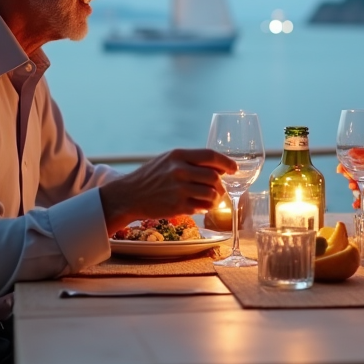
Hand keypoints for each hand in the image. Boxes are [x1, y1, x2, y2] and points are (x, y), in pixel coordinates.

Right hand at [99, 148, 232, 231]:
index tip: (234, 169)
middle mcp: (179, 170)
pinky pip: (202, 207)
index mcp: (178, 155)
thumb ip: (190, 161)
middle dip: (221, 184)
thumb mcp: (168, 160)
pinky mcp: (177, 206)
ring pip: (212, 194)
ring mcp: (179, 189)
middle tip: (220, 188)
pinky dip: (205, 207)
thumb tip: (218, 166)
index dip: (226, 162)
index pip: (210, 156)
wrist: (129, 195)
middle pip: (214, 177)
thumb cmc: (151, 176)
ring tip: (211, 199)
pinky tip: (199, 205)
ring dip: (216, 198)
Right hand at [338, 154, 363, 208]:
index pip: (361, 158)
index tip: (343, 164)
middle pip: (357, 170)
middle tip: (346, 176)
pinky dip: (359, 199)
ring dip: (353, 185)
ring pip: (360, 182)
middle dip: (349, 173)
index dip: (350, 161)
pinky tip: (356, 204)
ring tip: (353, 188)